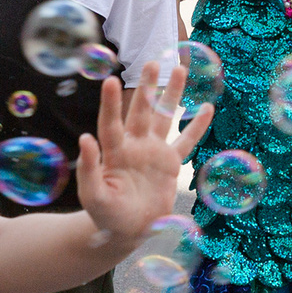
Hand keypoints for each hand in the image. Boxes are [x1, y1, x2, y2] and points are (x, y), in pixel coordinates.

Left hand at [74, 63, 215, 242]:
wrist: (126, 231)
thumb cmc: (105, 214)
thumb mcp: (93, 196)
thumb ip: (89, 169)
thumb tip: (84, 138)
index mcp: (114, 152)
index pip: (111, 123)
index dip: (110, 103)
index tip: (108, 80)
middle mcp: (134, 146)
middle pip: (140, 111)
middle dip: (146, 87)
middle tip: (152, 62)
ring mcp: (153, 152)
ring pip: (164, 117)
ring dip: (171, 94)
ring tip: (179, 69)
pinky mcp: (170, 164)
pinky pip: (186, 142)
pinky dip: (197, 126)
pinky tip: (206, 107)